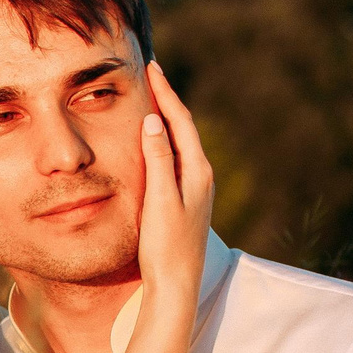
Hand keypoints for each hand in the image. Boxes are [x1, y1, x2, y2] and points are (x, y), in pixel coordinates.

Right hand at [137, 61, 214, 301]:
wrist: (176, 286)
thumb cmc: (167, 246)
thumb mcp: (160, 200)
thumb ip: (158, 158)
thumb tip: (153, 121)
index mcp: (198, 171)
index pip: (181, 120)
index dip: (165, 93)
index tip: (151, 67)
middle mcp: (201, 176)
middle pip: (183, 127)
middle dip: (167, 99)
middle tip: (151, 74)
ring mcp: (195, 189)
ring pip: (180, 142)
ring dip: (166, 119)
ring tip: (151, 98)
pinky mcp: (185, 201)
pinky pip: (175, 158)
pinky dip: (164, 141)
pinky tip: (154, 142)